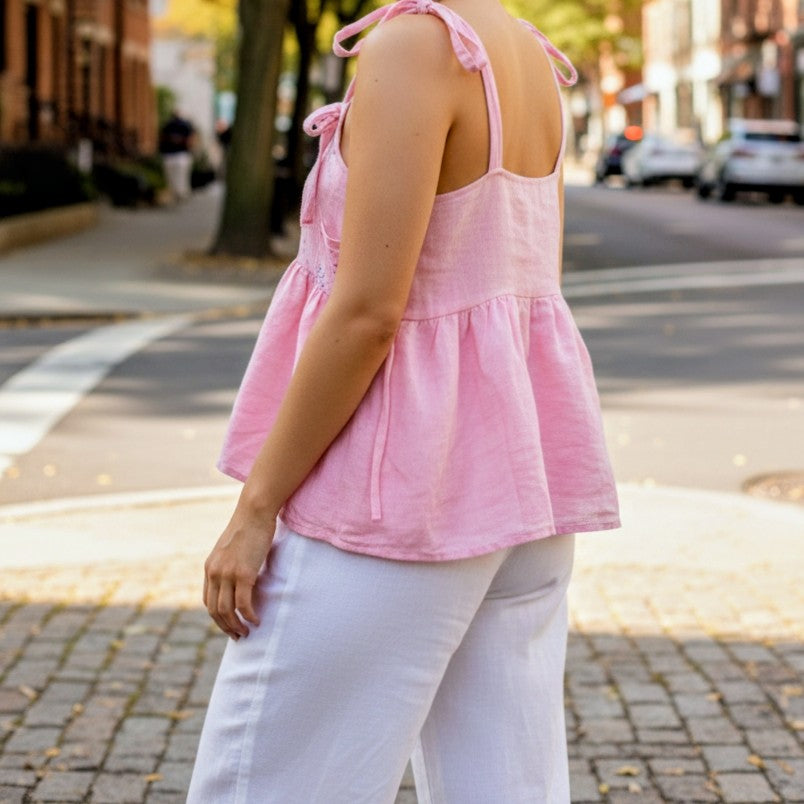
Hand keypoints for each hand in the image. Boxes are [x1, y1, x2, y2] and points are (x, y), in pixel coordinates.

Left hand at [203, 506, 276, 639]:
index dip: (218, 617)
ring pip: (227, 610)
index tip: (230, 624)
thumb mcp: (232, 548)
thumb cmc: (248, 527)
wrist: (255, 512)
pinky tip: (256, 620)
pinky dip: (249, 616)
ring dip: (236, 626)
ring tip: (247, 632)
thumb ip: (230, 563)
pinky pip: (243, 603)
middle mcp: (215, 572)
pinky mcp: (244, 573)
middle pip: (215, 610)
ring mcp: (228, 574)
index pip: (208, 601)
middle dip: (226, 627)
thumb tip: (240, 577)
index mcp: (210, 567)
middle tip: (238, 636)